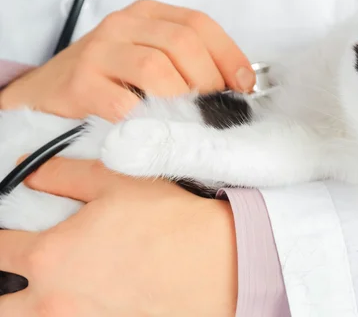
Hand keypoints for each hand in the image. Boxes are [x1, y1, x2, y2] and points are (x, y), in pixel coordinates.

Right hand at [0, 0, 255, 120]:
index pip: (199, 23)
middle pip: (183, 43)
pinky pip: (125, 104)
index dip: (229, 56)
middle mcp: (123, 24)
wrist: (48, 95)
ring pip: (156, 69)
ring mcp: (98, 51)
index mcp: (147, 14)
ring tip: (190, 122)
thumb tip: (240, 87)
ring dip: (182, 101)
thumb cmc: (110, 81)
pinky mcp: (80, 83)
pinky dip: (150, 121)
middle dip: (209, 81)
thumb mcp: (150, 60)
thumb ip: (188, 64)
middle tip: (216, 111)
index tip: (244, 87)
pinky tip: (158, 131)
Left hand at [0, 158, 236, 316]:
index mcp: (49, 256)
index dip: (1, 237)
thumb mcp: (115, 181)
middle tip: (23, 271)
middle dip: (6, 286)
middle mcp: (54, 301)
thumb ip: (62, 175)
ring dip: (32, 306)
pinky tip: (92, 298)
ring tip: (54, 289)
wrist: (218, 263)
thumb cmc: (168, 220)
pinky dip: (70, 312)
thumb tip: (30, 173)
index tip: (11, 231)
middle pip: (3, 305)